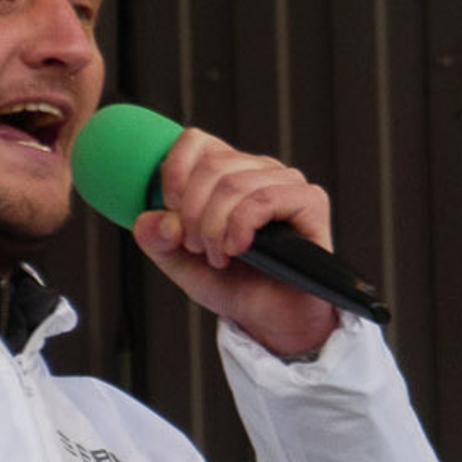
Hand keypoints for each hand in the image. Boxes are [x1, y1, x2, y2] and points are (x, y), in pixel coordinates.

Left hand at [133, 127, 341, 361]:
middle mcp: (260, 170)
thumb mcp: (183, 264)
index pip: (196, 142)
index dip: (174, 174)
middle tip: (196, 248)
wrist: (273, 320)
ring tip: (218, 256)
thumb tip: (151, 220)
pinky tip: (239, 248)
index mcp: (230, 171)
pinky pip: (264, 199)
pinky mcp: (310, 202)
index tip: (173, 215)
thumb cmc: (235, 286)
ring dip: (215, 226)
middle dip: (193, 213)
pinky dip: (241, 225)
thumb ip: (158, 241)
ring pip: (235, 184)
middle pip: (212, 165)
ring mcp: (287, 183)